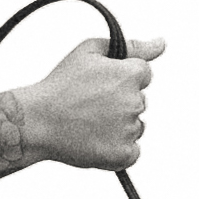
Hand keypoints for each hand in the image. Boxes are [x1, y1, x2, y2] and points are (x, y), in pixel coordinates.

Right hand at [21, 31, 158, 170]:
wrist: (36, 121)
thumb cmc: (60, 84)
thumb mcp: (89, 51)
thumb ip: (131, 45)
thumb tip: (162, 43)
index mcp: (130, 75)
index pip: (143, 74)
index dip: (121, 78)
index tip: (100, 84)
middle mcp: (134, 102)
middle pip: (139, 101)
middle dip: (120, 101)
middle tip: (89, 104)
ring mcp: (129, 130)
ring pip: (136, 126)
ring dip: (119, 125)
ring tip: (88, 122)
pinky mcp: (123, 155)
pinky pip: (132, 151)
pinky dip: (118, 149)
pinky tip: (96, 140)